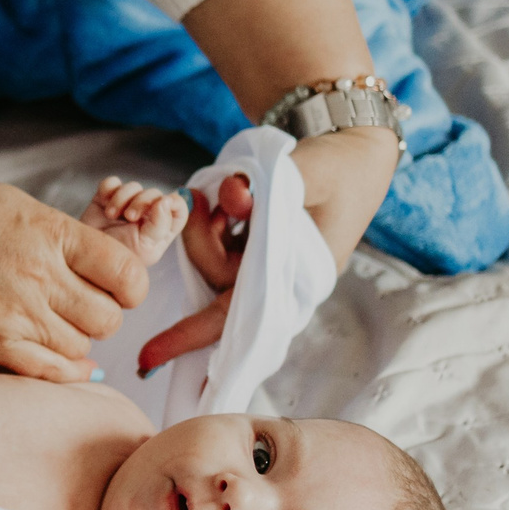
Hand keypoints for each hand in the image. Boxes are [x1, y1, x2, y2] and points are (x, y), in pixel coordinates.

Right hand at [0, 180, 148, 381]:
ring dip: (77, 340)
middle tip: (83, 307)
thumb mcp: (20, 206)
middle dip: (103, 315)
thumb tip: (98, 265)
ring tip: (57, 325)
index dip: (131, 286)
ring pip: (81, 347)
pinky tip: (65, 360)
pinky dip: (65, 370)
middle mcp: (41, 276)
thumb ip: (63, 236)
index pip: (126, 272)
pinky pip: (49, 371)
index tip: (120, 287)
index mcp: (53, 234)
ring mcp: (17, 314)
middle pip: (107, 317)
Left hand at [140, 127, 400, 365]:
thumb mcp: (309, 170)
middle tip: (199, 197)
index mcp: (298, 275)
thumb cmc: (341, 168)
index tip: (149, 357)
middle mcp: (279, 279)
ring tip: (220, 192)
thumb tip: (229, 196)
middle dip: (198, 240)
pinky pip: (220, 245)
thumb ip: (266, 186)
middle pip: (215, 279)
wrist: (359, 152)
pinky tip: (226, 198)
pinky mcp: (256, 245)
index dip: (190, 334)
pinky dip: (214, 223)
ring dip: (205, 228)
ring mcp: (266, 263)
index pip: (235, 315)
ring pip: (213, 261)